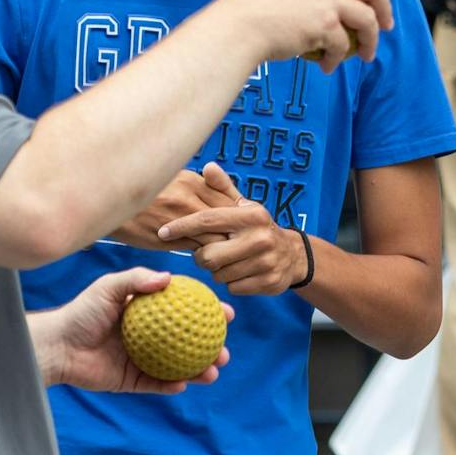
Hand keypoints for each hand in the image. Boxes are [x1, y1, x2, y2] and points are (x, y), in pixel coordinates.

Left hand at [31, 268, 232, 393]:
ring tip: (213, 370)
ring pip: (178, 366)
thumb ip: (137, 280)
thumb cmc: (82, 312)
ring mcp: (142, 359)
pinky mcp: (131, 381)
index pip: (184, 312)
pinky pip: (156, 384)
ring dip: (199, 369)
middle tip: (225, 348)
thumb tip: (169, 278)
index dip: (207, 312)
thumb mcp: (109, 287)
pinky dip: (171, 385)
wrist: (57, 345)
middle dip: (211, 347)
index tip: (226, 313)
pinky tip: (185, 383)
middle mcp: (148, 336)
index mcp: (148, 314)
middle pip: (188, 342)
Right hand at [108, 169, 235, 251]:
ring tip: (226, 256)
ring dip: (223, 247)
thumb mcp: (170, 181)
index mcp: (191, 180)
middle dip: (237, 233)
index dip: (239, 217)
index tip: (243, 228)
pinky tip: (205, 260)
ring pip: (216, 236)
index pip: (230, 200)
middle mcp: (188, 196)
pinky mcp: (166, 237)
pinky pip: (197, 249)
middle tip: (242, 245)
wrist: (106, 200)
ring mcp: (178, 217)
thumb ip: (194, 188)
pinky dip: (206, 256)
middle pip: (228, 218)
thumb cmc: (141, 192)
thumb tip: (214, 197)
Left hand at [157, 162, 307, 294]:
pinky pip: (233, 287)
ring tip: (227, 260)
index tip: (163, 231)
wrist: (292, 255)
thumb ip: (223, 188)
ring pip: (219, 274)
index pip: (206, 220)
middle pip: (208, 255)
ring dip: (217, 270)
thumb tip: (208, 167)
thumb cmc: (257, 227)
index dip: (181, 226)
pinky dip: (231, 282)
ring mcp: (266, 262)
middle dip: (201, 257)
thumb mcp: (243, 205)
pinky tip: (240, 272)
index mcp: (251, 215)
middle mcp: (260, 237)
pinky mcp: (268, 282)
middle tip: (207, 253)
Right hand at [221, 0, 393, 74]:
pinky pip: (344, 45)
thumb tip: (320, 1)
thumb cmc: (249, 9)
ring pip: (368, 18)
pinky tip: (328, 67)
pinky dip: (338, 59)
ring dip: (372, 39)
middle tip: (385, 24)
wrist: (237, 27)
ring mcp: (326, 0)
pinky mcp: (325, 25)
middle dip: (385, 6)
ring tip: (366, 55)